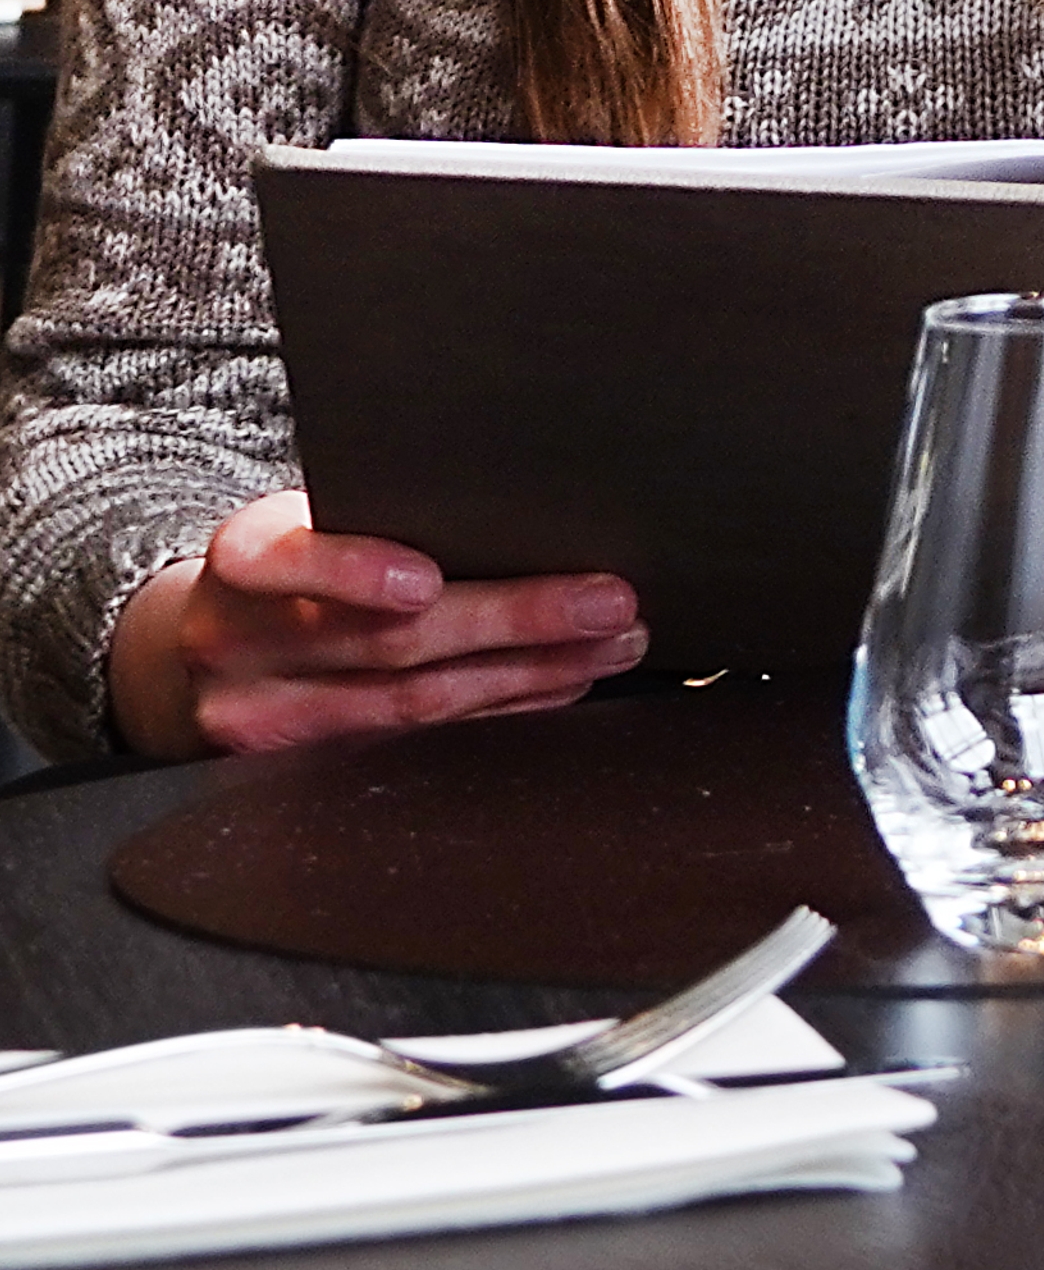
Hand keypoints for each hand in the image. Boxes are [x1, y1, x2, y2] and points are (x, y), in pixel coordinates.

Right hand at [107, 496, 646, 759]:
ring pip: (413, 708)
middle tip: (605, 601)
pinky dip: (500, 713)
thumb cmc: (289, 560)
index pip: (287, 561)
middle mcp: (240, 646)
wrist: (205, 644)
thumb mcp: (307, 517)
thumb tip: (515, 496)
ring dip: (530, 675)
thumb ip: (378, 511)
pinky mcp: (303, 774)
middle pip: (384, 644)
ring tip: (611, 641)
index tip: (425, 580)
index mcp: (241, 560)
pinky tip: (559, 687)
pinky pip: (419, 748)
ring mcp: (265, 723)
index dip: (354, 572)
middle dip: (511, 622)